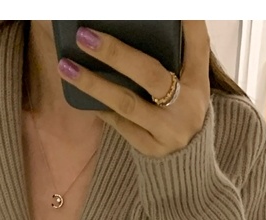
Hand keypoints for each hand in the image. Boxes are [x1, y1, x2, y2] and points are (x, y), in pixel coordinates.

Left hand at [60, 20, 210, 157]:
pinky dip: (100, 107)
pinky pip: (120, 125)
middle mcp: (188, 105)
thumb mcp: (186, 81)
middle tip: (84, 35)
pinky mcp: (152, 148)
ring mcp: (169, 130)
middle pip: (149, 74)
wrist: (188, 157)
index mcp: (199, 81)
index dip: (187, 23)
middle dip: (115, 53)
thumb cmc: (180, 107)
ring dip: (93, 83)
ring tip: (66, 66)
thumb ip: (169, 56)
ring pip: (127, 104)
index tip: (176, 8)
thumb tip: (132, 28)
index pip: (197, 44)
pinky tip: (80, 93)